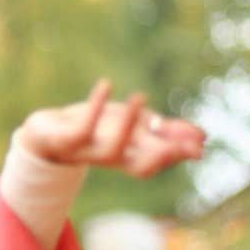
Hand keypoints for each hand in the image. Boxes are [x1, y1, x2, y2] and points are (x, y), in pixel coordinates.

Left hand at [18, 79, 206, 177]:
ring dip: (128, 124)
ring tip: (140, 96)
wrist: (45, 133)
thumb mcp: (131, 125)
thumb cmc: (93, 127)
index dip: (178, 154)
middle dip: (165, 152)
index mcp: (127, 157)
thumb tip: (204, 136)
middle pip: (141, 164)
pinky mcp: (67, 141)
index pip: (157, 161)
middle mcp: (111, 158)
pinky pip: (82, 129)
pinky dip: (95, 106)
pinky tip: (106, 85)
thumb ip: (164, 130)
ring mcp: (88, 151)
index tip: (201, 143)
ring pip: (113, 149)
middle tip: (188, 139)